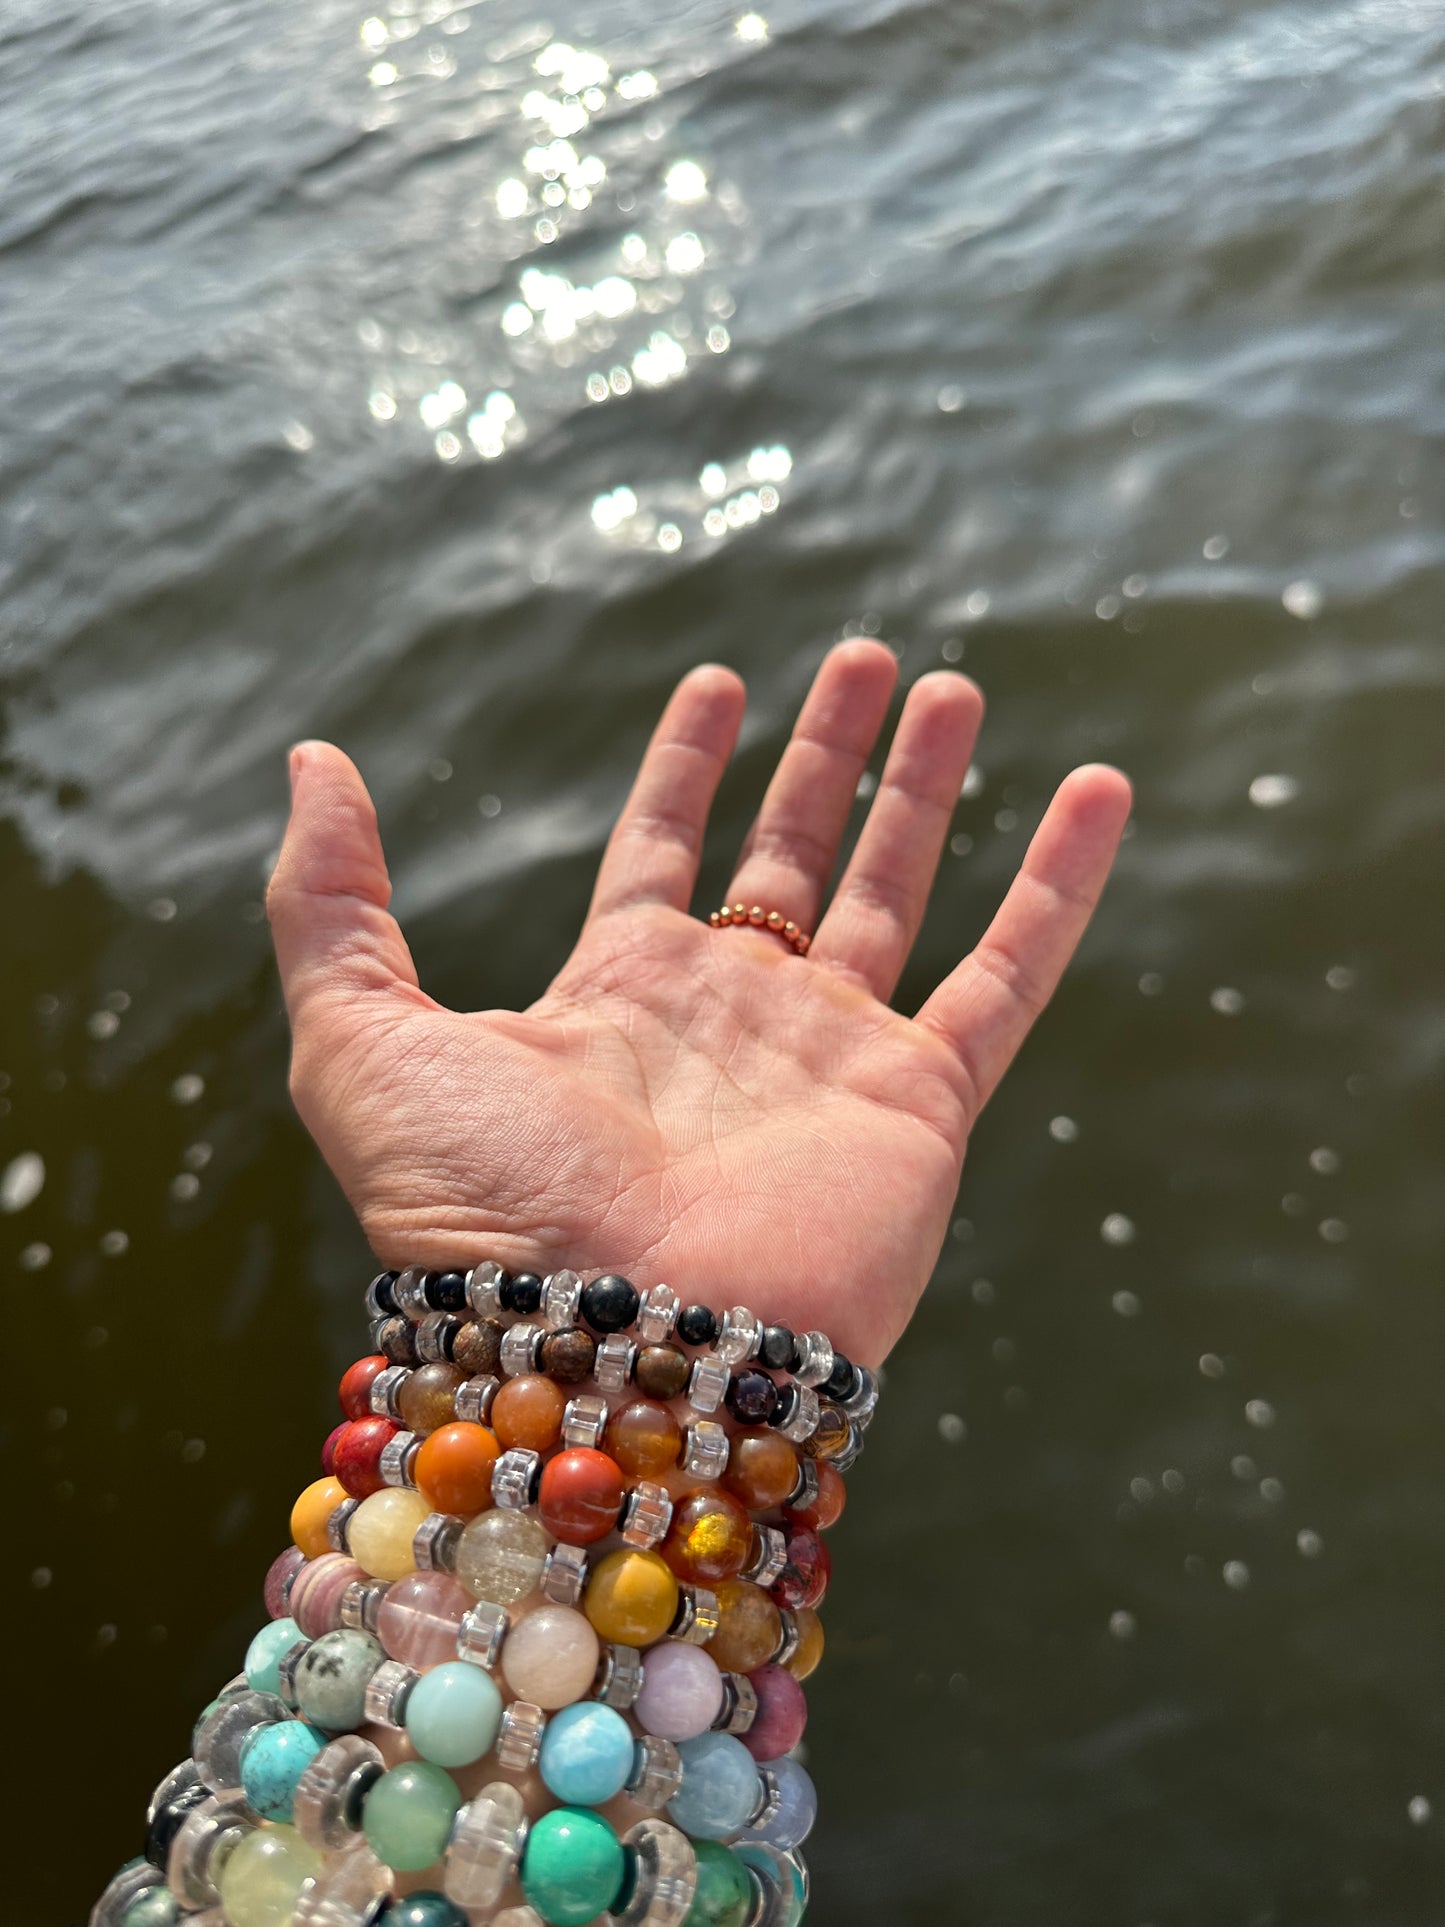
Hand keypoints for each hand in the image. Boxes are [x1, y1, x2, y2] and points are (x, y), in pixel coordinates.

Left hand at [266, 642, 1129, 1365]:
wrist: (604, 1346)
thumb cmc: (478, 1210)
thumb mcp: (359, 1035)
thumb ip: (333, 900)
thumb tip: (310, 762)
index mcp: (619, 995)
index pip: (665, 849)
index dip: (690, 765)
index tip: (722, 681)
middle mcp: (733, 1021)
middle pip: (794, 856)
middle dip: (829, 758)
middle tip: (874, 659)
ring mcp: (833, 1059)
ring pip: (899, 892)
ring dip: (928, 790)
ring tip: (955, 688)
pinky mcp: (921, 1106)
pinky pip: (1010, 975)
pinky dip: (1061, 884)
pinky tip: (1101, 791)